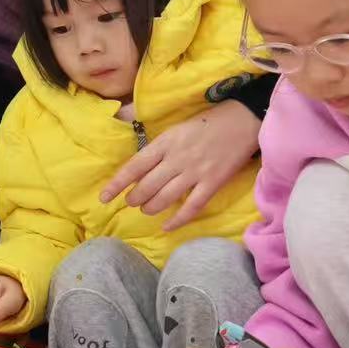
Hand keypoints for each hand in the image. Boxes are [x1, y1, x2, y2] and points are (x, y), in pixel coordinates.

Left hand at [100, 99, 259, 230]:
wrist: (244, 121)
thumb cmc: (208, 122)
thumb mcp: (176, 125)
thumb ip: (155, 140)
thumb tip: (121, 123)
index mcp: (166, 142)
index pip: (135, 166)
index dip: (117, 183)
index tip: (105, 197)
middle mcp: (177, 158)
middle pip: (148, 186)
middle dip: (135, 198)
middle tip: (133, 201)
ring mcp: (195, 172)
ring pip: (165, 198)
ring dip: (151, 208)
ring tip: (147, 209)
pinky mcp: (213, 183)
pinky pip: (192, 207)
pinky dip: (178, 220)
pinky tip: (167, 227)